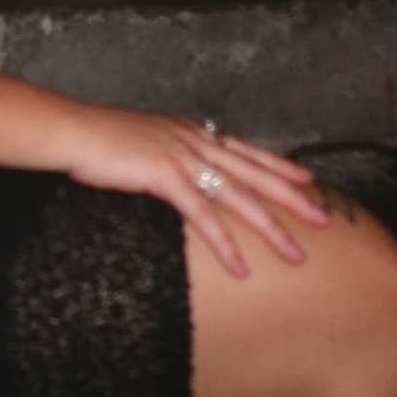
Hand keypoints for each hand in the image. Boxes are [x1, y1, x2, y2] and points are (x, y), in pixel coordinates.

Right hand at [61, 102, 330, 277]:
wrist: (72, 130)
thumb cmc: (100, 138)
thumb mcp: (144, 138)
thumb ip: (169, 153)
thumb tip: (181, 171)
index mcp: (190, 130)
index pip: (245, 149)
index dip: (278, 164)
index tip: (308, 177)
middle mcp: (193, 139)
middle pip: (253, 171)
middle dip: (292, 196)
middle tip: (323, 218)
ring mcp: (181, 155)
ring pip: (238, 195)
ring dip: (270, 227)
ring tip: (296, 254)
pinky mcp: (164, 173)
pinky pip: (202, 214)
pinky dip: (225, 243)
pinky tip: (241, 267)